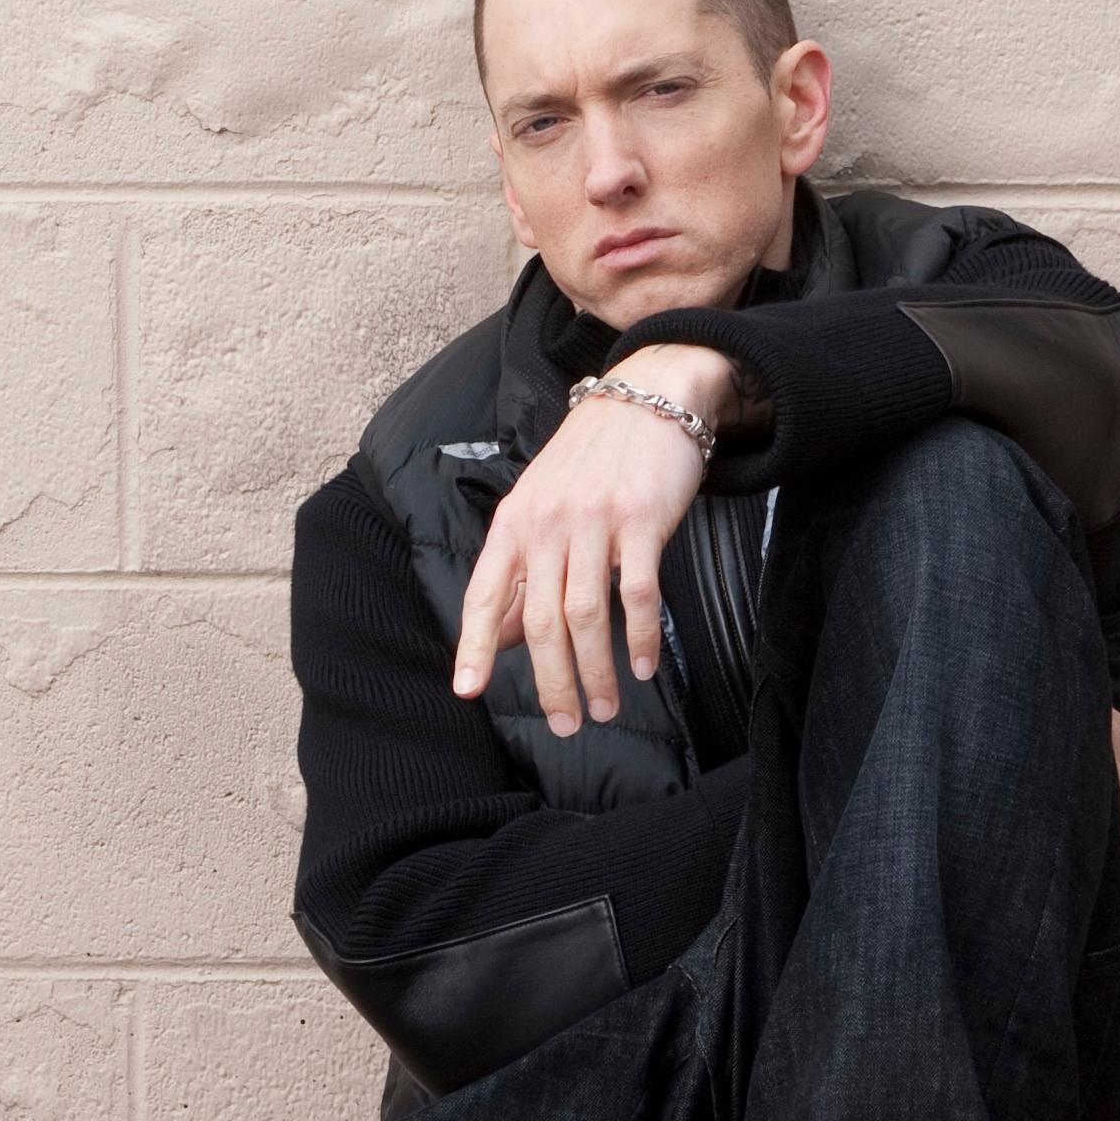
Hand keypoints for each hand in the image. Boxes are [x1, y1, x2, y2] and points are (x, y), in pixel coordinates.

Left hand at [452, 344, 735, 735]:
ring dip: (596, 672)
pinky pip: (637, 593)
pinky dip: (638, 637)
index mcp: (514, 523)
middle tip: (567, 724)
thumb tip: (504, 636)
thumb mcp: (541, 506)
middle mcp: (547, 524)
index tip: (469, 691)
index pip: (485, 595)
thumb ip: (522, 571)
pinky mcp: (641, 521)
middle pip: (540, 621)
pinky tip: (641, 667)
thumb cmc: (592, 459)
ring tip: (605, 708)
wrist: (650, 396)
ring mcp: (593, 522)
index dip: (474, 646)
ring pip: (586, 616)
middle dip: (552, 682)